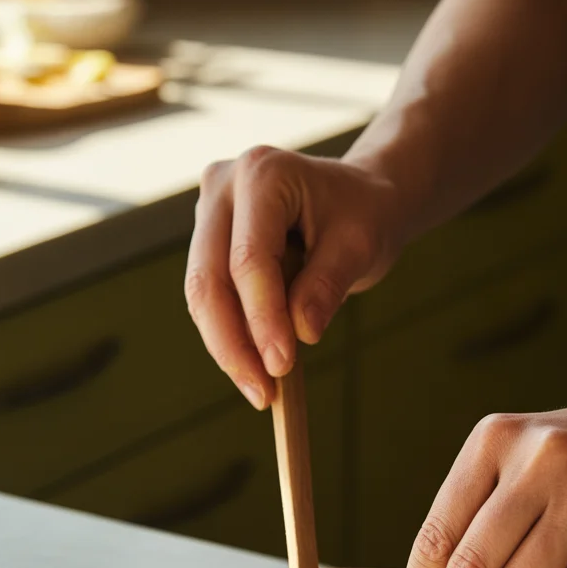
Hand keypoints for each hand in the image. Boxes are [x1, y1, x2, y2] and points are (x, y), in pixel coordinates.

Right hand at [185, 146, 400, 408]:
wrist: (359, 199)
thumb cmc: (364, 215)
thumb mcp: (361, 245)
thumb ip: (328, 284)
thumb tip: (300, 334)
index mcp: (263, 173)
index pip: (251, 258)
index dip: (262, 317)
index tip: (282, 367)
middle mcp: (223, 186)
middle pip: (209, 277)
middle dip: (233, 342)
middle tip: (262, 394)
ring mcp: (209, 212)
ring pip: (202, 293)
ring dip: (227, 347)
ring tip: (260, 391)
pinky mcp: (208, 240)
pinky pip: (210, 298)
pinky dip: (230, 336)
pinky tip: (253, 370)